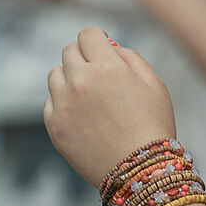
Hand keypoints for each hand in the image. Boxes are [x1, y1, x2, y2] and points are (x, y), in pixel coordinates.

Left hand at [45, 27, 175, 187]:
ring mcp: (64, 105)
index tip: (103, 47)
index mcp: (107, 68)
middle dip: (84, 55)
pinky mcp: (55, 127)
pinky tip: (84, 115)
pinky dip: (63, 102)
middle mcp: (81, 82)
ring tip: (90, 95)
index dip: (97, 38)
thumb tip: (110, 47)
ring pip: (56, 74)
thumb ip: (130, 57)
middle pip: (69, 51)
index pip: (88, 34)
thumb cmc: (153, 125)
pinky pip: (51, 102)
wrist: (141, 171)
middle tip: (100, 73)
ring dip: (70, 77)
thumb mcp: (154, 84)